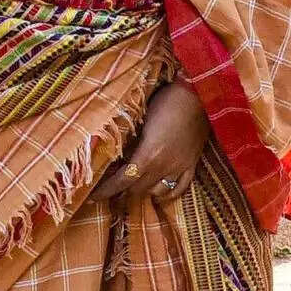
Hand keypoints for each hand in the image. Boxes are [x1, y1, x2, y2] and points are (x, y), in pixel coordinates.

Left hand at [92, 80, 209, 204]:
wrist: (197, 94)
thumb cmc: (166, 101)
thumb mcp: (141, 121)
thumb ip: (130, 142)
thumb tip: (114, 156)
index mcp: (148, 155)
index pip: (122, 181)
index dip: (106, 191)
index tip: (92, 196)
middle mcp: (164, 166)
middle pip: (137, 189)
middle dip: (122, 189)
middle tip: (112, 184)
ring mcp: (180, 167)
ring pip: (157, 192)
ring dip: (143, 190)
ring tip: (134, 184)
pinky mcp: (192, 164)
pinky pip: (179, 188)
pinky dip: (167, 193)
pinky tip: (158, 191)